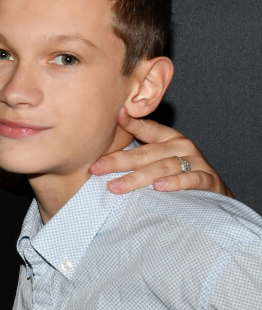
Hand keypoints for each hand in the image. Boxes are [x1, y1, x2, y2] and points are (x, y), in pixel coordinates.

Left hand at [90, 108, 232, 196]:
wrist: (214, 193)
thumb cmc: (178, 174)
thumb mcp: (159, 159)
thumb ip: (137, 152)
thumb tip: (102, 151)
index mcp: (167, 137)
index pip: (146, 128)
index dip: (132, 123)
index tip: (116, 116)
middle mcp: (181, 146)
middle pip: (146, 153)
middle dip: (118, 161)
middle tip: (96, 168)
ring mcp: (196, 162)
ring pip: (162, 167)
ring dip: (137, 178)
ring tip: (116, 186)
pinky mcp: (208, 179)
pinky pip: (190, 180)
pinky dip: (175, 183)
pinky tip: (159, 187)